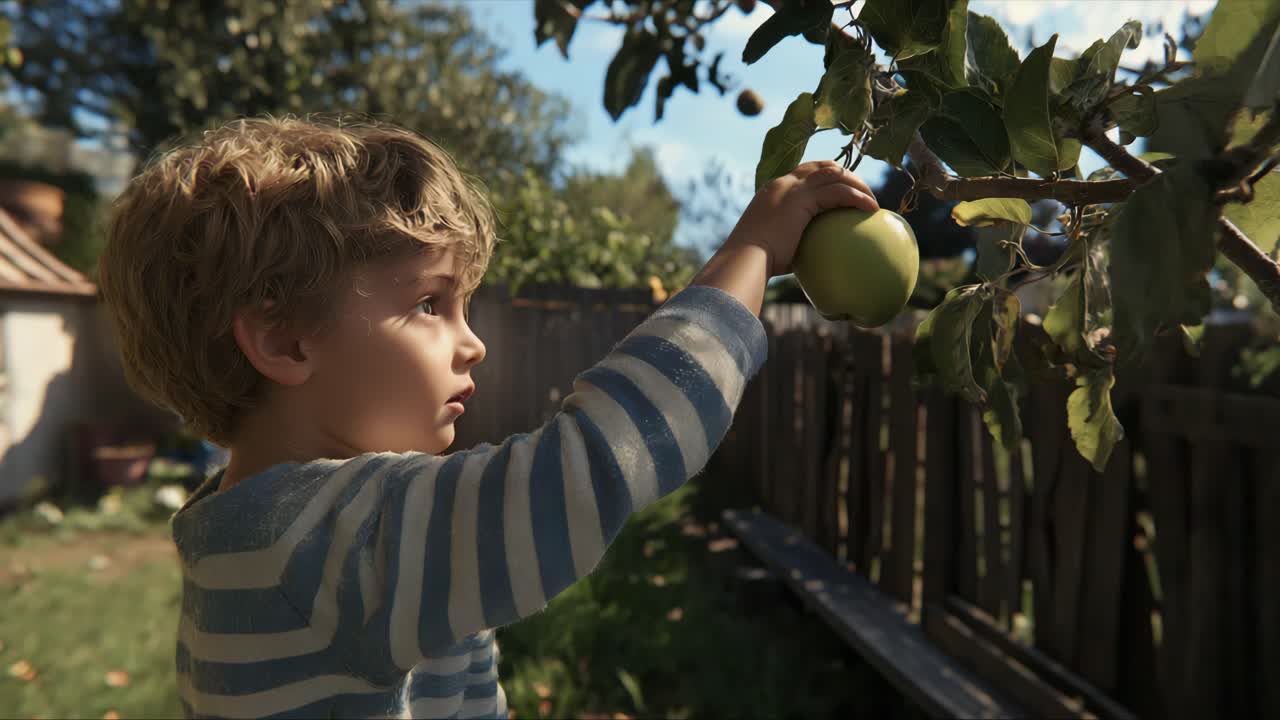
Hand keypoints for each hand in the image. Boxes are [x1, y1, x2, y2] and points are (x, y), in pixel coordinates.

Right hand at [724, 161, 878, 276]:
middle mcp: (783, 183)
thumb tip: (812, 256)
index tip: (844, 190)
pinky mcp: (802, 199)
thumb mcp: (776, 245)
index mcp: (774, 191)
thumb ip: (794, 241)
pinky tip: (871, 209)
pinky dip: (857, 198)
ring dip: (857, 185)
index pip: (806, 172)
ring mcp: (792, 188)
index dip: (828, 177)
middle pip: (823, 166)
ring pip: (835, 174)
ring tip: (872, 202)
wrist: (745, 259)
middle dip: (847, 175)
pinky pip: (838, 192)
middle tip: (863, 194)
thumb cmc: (758, 262)